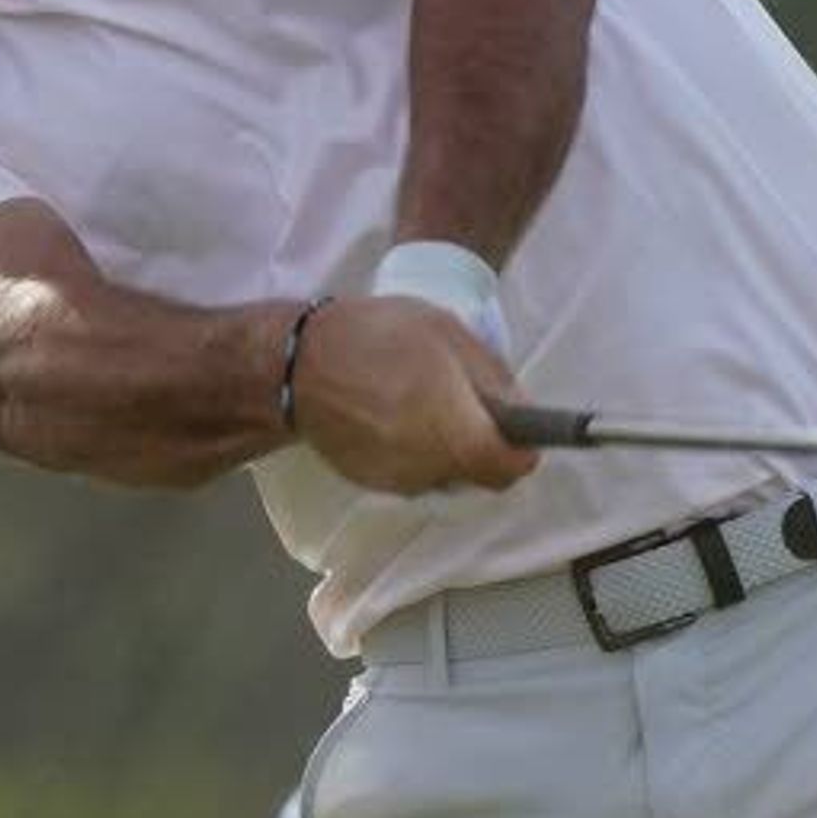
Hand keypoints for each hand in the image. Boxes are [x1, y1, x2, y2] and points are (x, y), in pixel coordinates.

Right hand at [288, 295, 536, 495]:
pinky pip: (413, 472)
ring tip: (423, 400)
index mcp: (457, 435)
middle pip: (480, 474)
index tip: (519, 428)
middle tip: (467, 401)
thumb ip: (493, 378)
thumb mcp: (449, 336)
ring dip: (448, 447)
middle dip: (484, 444)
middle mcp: (431, 470)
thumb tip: (518, 410)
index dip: (523, 448)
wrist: (293, 364)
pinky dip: (416, 451)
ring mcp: (397, 481)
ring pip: (446, 474)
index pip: (512, 467)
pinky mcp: (370, 481)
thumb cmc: (377, 338)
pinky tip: (395, 412)